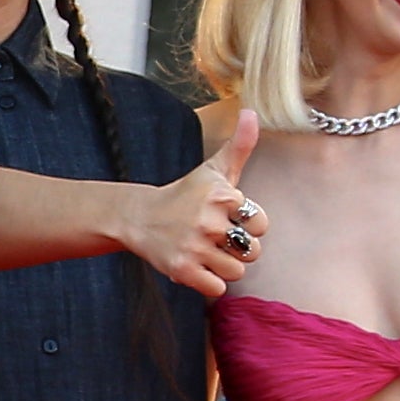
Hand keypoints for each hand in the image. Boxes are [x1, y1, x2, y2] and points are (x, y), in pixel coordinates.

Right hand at [126, 108, 263, 295]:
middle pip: (252, 251)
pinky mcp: (182, 270)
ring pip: (236, 271)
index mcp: (222, 196)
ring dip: (223, 267)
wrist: (139, 217)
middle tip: (214, 238)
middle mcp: (208, 221)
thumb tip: (251, 112)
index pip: (260, 224)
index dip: (246, 225)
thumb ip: (239, 145)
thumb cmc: (185, 194)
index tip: (226, 219)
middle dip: (237, 249)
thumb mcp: (213, 169)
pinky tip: (196, 267)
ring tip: (205, 252)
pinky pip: (218, 288)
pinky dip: (210, 283)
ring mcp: (194, 247)